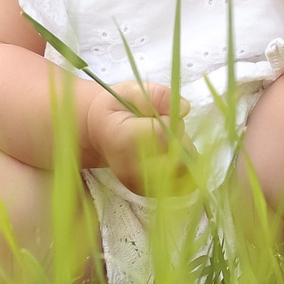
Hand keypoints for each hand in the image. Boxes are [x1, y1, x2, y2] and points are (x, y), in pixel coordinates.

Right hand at [81, 82, 194, 196]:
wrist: (98, 133)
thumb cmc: (116, 109)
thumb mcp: (131, 90)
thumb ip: (156, 95)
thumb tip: (183, 108)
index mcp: (124, 140)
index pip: (165, 136)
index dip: (171, 121)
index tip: (161, 113)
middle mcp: (130, 169)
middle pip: (178, 156)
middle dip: (180, 138)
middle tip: (163, 127)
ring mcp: (139, 185)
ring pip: (184, 170)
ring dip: (183, 153)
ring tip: (164, 141)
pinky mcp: (147, 193)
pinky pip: (182, 184)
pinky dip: (184, 167)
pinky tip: (170, 154)